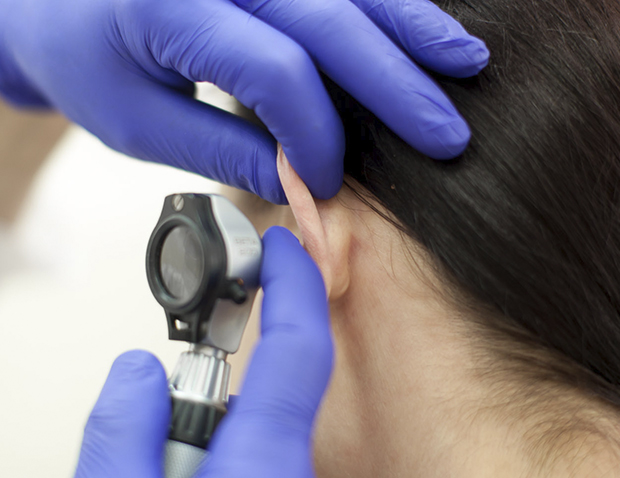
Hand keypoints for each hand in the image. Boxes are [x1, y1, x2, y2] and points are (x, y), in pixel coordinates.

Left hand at [0, 0, 486, 202]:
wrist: (54, 2)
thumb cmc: (87, 62)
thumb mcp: (140, 124)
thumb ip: (225, 151)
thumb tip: (299, 178)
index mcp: (170, 7)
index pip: (277, 72)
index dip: (315, 134)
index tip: (326, 181)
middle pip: (331, 20)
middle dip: (397, 83)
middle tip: (448, 132)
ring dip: (412, 27)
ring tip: (465, 64)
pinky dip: (385, 4)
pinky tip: (419, 27)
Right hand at [74, 226, 332, 477]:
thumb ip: (121, 434)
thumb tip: (137, 370)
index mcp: (263, 461)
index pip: (298, 344)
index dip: (294, 280)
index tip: (280, 245)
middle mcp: (288, 469)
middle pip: (269, 384)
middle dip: (215, 373)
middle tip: (167, 403)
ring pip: (249, 420)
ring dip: (203, 422)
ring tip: (155, 461)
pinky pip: (249, 449)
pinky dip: (211, 445)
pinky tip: (179, 469)